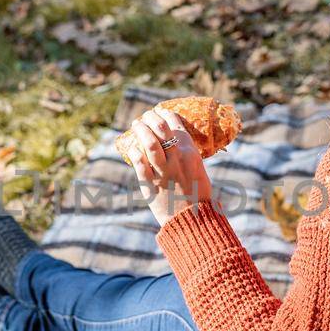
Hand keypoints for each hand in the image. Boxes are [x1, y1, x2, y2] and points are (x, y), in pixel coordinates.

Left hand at [129, 106, 212, 226]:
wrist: (192, 219)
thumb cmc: (197, 195)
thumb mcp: (197, 169)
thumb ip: (186, 155)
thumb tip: (173, 142)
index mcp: (190, 153)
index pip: (176, 125)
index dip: (166, 114)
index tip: (159, 111)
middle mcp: (177, 158)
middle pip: (160, 129)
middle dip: (150, 118)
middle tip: (144, 117)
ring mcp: (163, 171)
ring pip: (149, 143)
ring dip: (140, 130)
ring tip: (136, 124)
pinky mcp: (150, 183)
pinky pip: (139, 162)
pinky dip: (134, 152)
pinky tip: (132, 147)